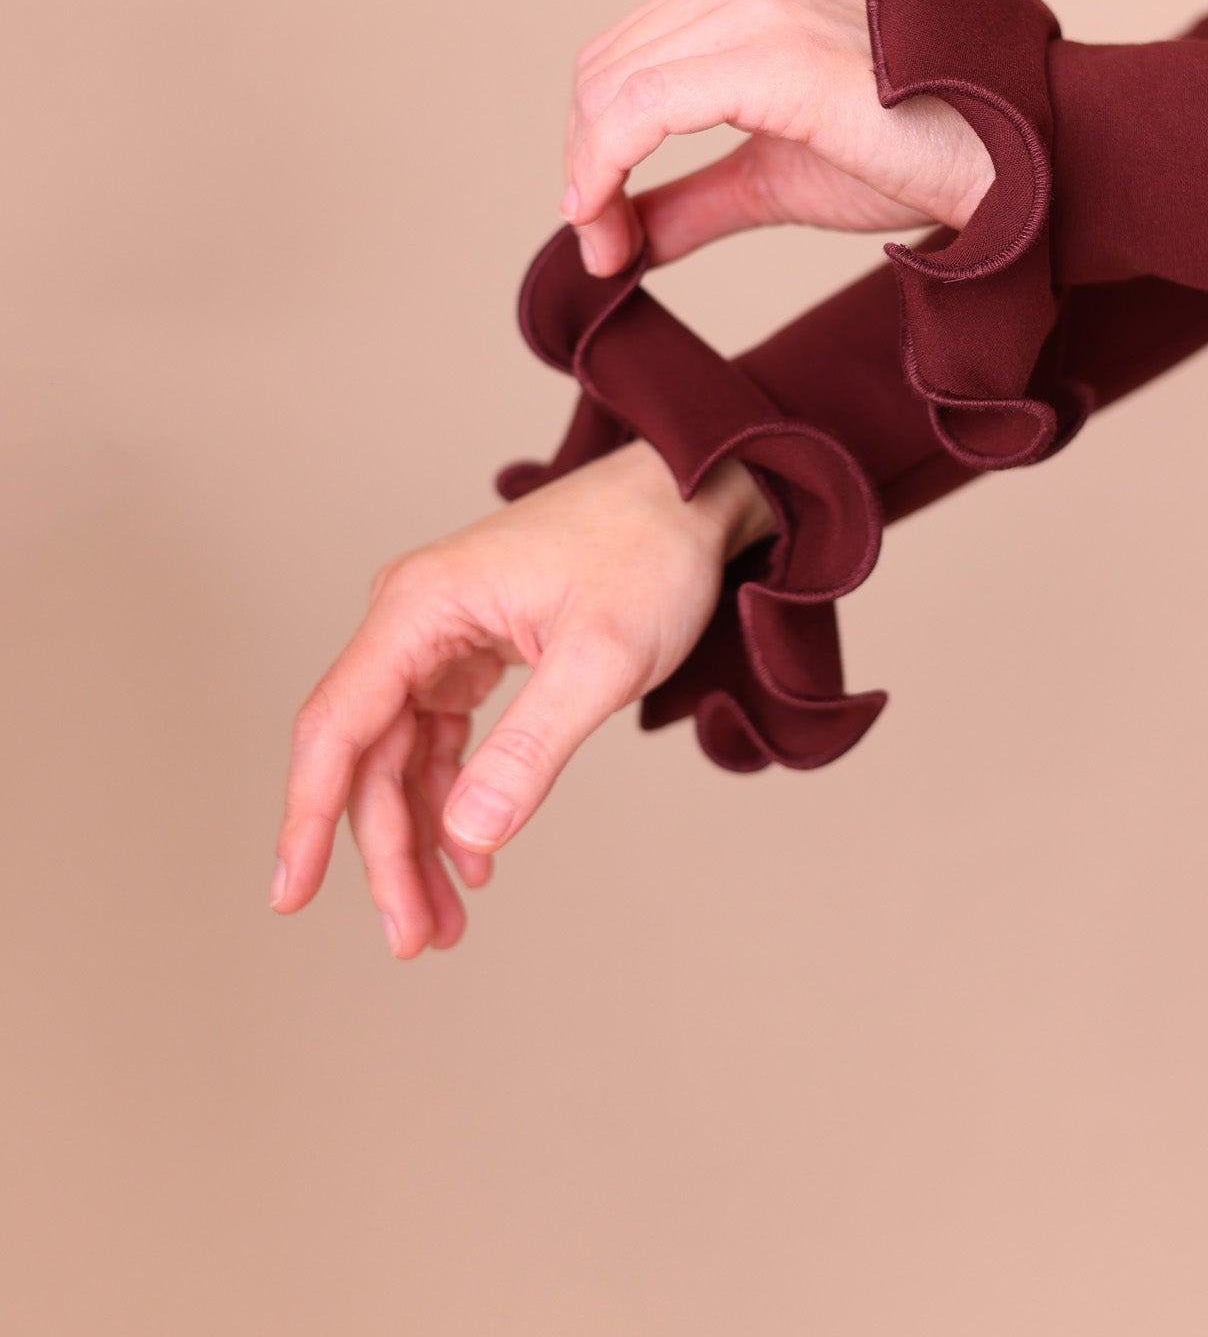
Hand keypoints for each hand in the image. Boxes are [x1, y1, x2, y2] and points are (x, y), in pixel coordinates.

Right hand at [269, 439, 774, 957]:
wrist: (688, 497)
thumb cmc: (649, 555)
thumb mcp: (601, 659)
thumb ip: (531, 748)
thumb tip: (465, 834)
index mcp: (420, 606)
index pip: (338, 725)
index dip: (307, 818)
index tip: (291, 896)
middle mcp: (412, 618)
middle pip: (368, 755)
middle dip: (385, 852)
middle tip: (415, 937)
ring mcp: (439, 635)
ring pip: (400, 756)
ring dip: (416, 838)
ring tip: (445, 921)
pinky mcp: (471, 651)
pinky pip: (438, 739)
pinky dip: (453, 800)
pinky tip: (473, 856)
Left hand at [560, 0, 993, 276]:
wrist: (1006, 162)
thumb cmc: (913, 158)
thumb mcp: (774, 181)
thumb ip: (695, 200)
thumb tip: (621, 239)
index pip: (621, 60)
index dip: (591, 148)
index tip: (600, 232)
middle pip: (602, 72)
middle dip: (585, 167)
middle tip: (602, 251)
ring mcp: (758, 9)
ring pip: (610, 90)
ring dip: (589, 179)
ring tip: (612, 251)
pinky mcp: (769, 57)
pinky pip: (642, 110)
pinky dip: (605, 171)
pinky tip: (612, 227)